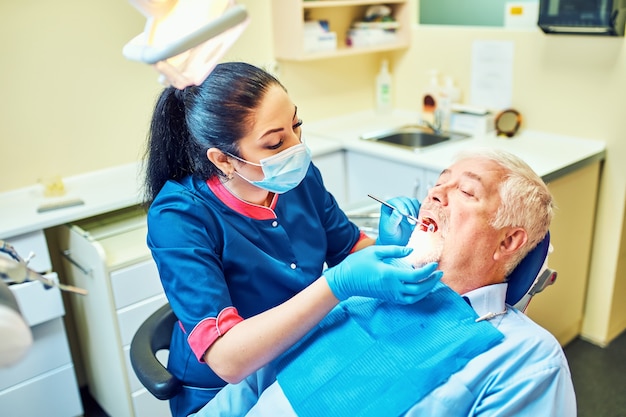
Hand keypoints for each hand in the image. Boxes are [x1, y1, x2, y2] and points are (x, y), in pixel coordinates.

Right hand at [324, 245, 442, 303]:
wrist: (345, 281)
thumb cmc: (357, 264)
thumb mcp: (375, 251)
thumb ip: (395, 250)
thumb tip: (410, 251)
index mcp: (390, 275)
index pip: (416, 276)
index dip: (428, 271)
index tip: (434, 264)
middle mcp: (392, 288)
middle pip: (419, 289)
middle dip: (432, 281)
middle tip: (439, 272)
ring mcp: (391, 295)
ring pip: (415, 297)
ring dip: (427, 290)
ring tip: (433, 280)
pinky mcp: (389, 297)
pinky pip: (408, 300)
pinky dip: (418, 295)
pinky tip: (420, 287)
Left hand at [376, 197, 420, 245]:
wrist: (396, 242)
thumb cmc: (390, 235)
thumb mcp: (389, 229)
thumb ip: (393, 220)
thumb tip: (397, 211)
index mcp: (388, 206)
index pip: (395, 201)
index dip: (401, 206)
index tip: (406, 214)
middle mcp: (397, 205)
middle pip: (406, 201)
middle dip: (410, 210)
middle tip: (412, 221)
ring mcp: (407, 207)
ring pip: (414, 203)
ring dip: (416, 213)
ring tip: (413, 224)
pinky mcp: (414, 211)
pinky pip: (420, 209)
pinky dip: (421, 215)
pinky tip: (418, 223)